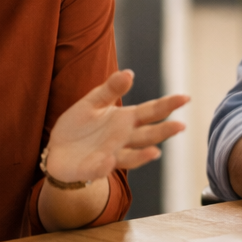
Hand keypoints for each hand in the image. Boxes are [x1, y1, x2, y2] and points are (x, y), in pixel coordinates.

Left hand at [44, 70, 188, 183]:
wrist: (56, 151)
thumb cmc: (79, 126)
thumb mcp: (93, 102)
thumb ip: (111, 89)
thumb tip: (130, 72)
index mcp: (124, 121)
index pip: (151, 112)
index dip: (168, 105)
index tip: (186, 97)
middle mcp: (122, 140)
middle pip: (148, 135)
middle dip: (164, 131)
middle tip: (181, 125)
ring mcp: (110, 156)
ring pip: (131, 157)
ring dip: (142, 155)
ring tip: (155, 151)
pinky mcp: (91, 169)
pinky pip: (100, 168)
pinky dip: (105, 165)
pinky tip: (109, 159)